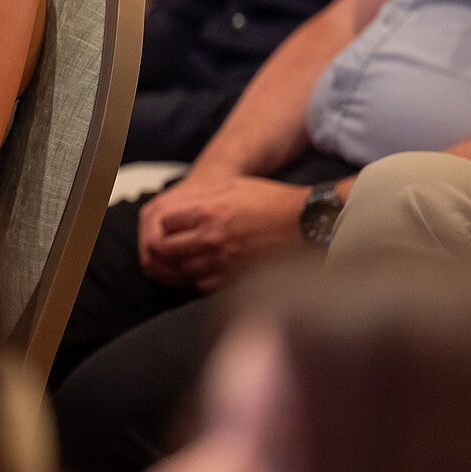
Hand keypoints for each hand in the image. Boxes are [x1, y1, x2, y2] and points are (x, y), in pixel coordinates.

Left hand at [137, 174, 308, 291]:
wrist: (305, 223)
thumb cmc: (271, 201)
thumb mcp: (233, 187)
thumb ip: (203, 199)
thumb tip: (181, 210)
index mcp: (208, 213)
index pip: (166, 223)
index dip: (168, 223)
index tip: (173, 224)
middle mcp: (211, 240)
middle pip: (167, 250)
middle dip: (165, 247)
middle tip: (171, 245)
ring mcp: (223, 262)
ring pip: (183, 270)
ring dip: (181, 264)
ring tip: (189, 257)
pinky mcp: (235, 280)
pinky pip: (204, 285)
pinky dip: (201, 278)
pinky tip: (208, 269)